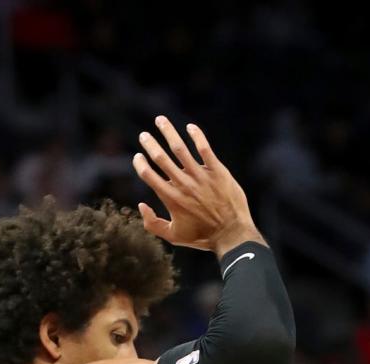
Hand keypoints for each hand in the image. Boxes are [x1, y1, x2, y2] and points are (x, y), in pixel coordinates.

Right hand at [134, 118, 257, 254]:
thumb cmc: (203, 236)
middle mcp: (183, 184)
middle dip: (150, 143)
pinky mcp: (217, 171)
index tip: (138, 157)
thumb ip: (153, 224)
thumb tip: (140, 205)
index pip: (149, 175)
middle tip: (144, 135)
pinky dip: (196, 135)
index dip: (140, 164)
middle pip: (161, 158)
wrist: (232, 234)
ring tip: (160, 120)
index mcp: (171, 198)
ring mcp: (200, 176)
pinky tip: (190, 127)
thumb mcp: (174, 236)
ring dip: (168, 131)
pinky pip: (204, 148)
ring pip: (180, 148)